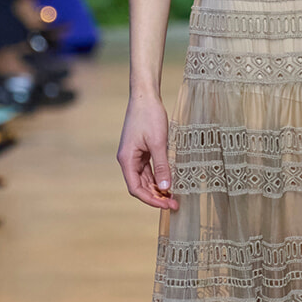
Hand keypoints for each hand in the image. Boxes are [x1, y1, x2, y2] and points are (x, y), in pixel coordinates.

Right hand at [117, 92, 176, 210]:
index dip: (150, 200)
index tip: (166, 205)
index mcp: (126, 159)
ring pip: (145, 179)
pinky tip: (170, 182)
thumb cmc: (149, 116)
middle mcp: (128, 160)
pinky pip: (149, 170)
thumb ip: (162, 166)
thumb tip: (166, 188)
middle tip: (175, 204)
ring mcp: (134, 155)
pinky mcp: (141, 151)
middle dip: (157, 197)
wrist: (145, 96)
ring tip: (174, 197)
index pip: (135, 188)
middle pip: (140, 186)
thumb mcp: (158, 142)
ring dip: (158, 189)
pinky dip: (158, 177)